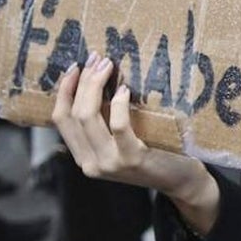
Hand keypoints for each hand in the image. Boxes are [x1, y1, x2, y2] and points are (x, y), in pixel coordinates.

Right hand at [52, 51, 220, 233]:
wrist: (180, 180)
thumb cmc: (153, 154)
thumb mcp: (119, 143)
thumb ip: (103, 124)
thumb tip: (93, 81)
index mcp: (83, 157)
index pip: (60, 120)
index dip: (64, 90)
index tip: (75, 67)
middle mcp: (91, 163)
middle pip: (74, 114)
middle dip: (83, 82)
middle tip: (97, 59)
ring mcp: (110, 163)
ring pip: (88, 116)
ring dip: (95, 85)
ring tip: (109, 66)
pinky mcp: (132, 158)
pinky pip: (118, 124)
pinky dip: (118, 103)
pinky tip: (125, 89)